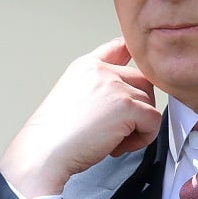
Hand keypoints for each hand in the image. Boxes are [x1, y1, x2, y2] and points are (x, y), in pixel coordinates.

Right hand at [0, 37, 160, 198]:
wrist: (44, 151)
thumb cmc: (54, 135)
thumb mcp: (72, 97)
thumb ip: (97, 88)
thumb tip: (123, 96)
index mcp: (87, 66)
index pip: (120, 47)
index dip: (134, 58)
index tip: (138, 71)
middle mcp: (101, 70)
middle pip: (143, 81)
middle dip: (137, 107)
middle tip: (116, 128)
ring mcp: (115, 86)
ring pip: (149, 103)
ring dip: (138, 126)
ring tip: (112, 141)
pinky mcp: (127, 107)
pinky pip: (154, 121)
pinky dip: (143, 138)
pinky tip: (118, 146)